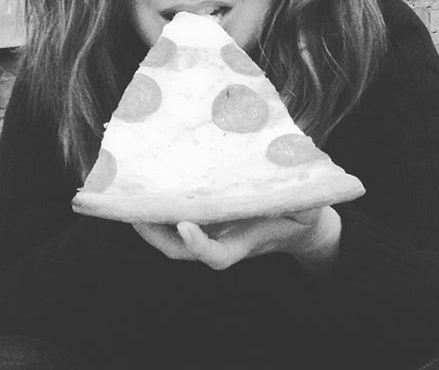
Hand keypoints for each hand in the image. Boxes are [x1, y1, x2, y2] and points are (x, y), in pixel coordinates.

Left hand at [132, 205, 340, 273]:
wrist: (301, 223)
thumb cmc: (303, 213)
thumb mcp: (308, 208)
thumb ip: (302, 203)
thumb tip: (298, 191)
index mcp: (245, 241)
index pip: (217, 255)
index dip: (199, 245)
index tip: (185, 225)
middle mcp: (222, 239)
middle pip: (180, 250)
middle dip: (154, 233)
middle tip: (134, 209)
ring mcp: (213, 231)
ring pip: (173, 236)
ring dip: (150, 219)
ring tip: (130, 195)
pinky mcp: (209, 218)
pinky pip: (179, 216)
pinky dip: (162, 205)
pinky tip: (150, 183)